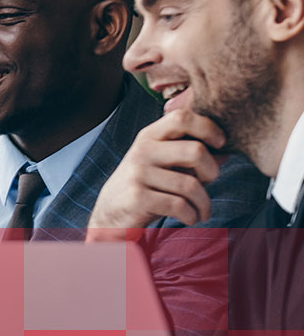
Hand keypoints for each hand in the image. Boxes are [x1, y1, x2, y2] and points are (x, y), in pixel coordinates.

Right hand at [87, 110, 225, 236]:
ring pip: (190, 185)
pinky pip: (179, 205)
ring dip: (204, 203)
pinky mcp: (138, 197)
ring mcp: (138, 173)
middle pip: (195, 151)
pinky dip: (192, 215)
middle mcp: (142, 151)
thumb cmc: (145, 186)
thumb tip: (226, 152)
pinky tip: (191, 218)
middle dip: (211, 171)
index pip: (182, 117)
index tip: (220, 143)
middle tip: (209, 182)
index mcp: (149, 136)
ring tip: (203, 210)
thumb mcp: (164, 165)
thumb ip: (190, 157)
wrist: (111, 213)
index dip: (208, 127)